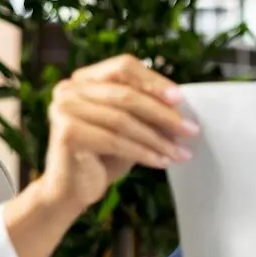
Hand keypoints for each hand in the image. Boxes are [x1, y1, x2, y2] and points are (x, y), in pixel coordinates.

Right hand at [36, 54, 197, 211]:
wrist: (73, 189)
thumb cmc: (103, 156)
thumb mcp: (129, 128)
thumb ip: (146, 111)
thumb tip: (181, 109)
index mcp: (85, 79)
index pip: (123, 67)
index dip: (154, 81)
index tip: (180, 99)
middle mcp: (69, 89)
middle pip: (126, 95)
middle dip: (163, 114)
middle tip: (190, 130)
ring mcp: (65, 109)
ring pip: (123, 120)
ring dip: (158, 139)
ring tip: (181, 152)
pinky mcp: (67, 133)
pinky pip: (115, 141)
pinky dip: (143, 152)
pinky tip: (162, 162)